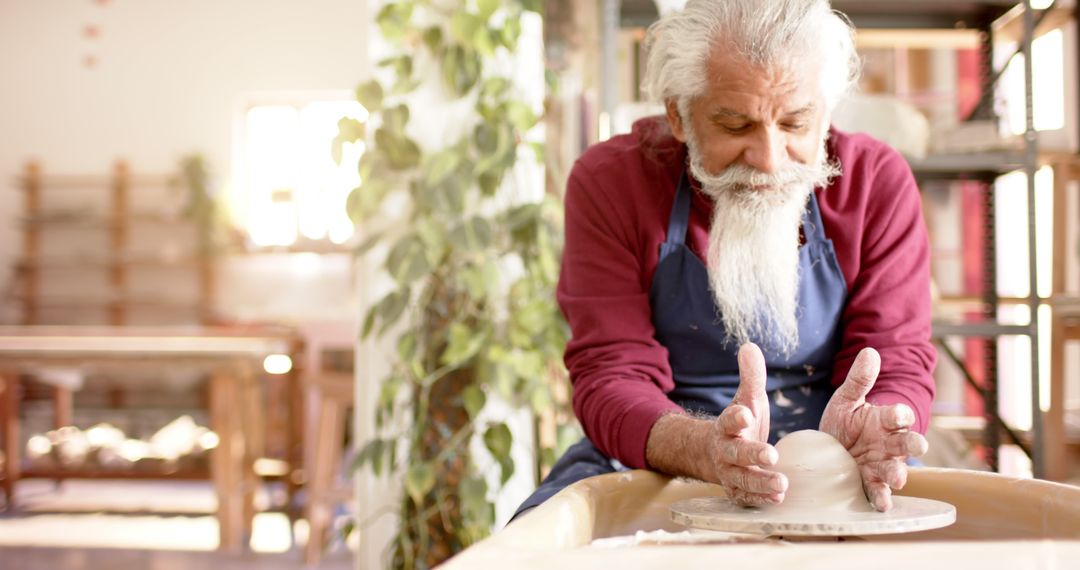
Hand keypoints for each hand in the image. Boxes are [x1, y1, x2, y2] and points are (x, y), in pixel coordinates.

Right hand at [710, 343, 787, 505]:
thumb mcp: (748, 399)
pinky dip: (759, 499)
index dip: (735, 418)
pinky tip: (778, 499)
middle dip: (752, 455)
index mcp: (727, 425)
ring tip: (782, 484)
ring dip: (760, 483)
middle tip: (772, 455)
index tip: (745, 414)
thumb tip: (750, 345)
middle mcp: (725, 450)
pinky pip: (745, 497)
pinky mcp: (736, 490)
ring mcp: (729, 472)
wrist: (716, 453)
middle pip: (735, 453)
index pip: (728, 420)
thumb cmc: (741, 423)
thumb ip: (751, 376)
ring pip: (741, 479)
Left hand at [819, 347, 928, 511]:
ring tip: (897, 479)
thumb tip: (869, 351)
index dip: (899, 414)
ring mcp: (881, 463)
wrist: (831, 447)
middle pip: (907, 443)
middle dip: (913, 444)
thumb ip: (859, 379)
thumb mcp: (846, 399)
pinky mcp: (870, 481)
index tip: (898, 414)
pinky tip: (882, 503)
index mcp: (885, 420)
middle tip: (919, 446)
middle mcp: (889, 443)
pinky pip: (879, 490)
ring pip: (896, 469)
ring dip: (897, 474)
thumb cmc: (844, 421)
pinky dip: (882, 497)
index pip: (898, 414)